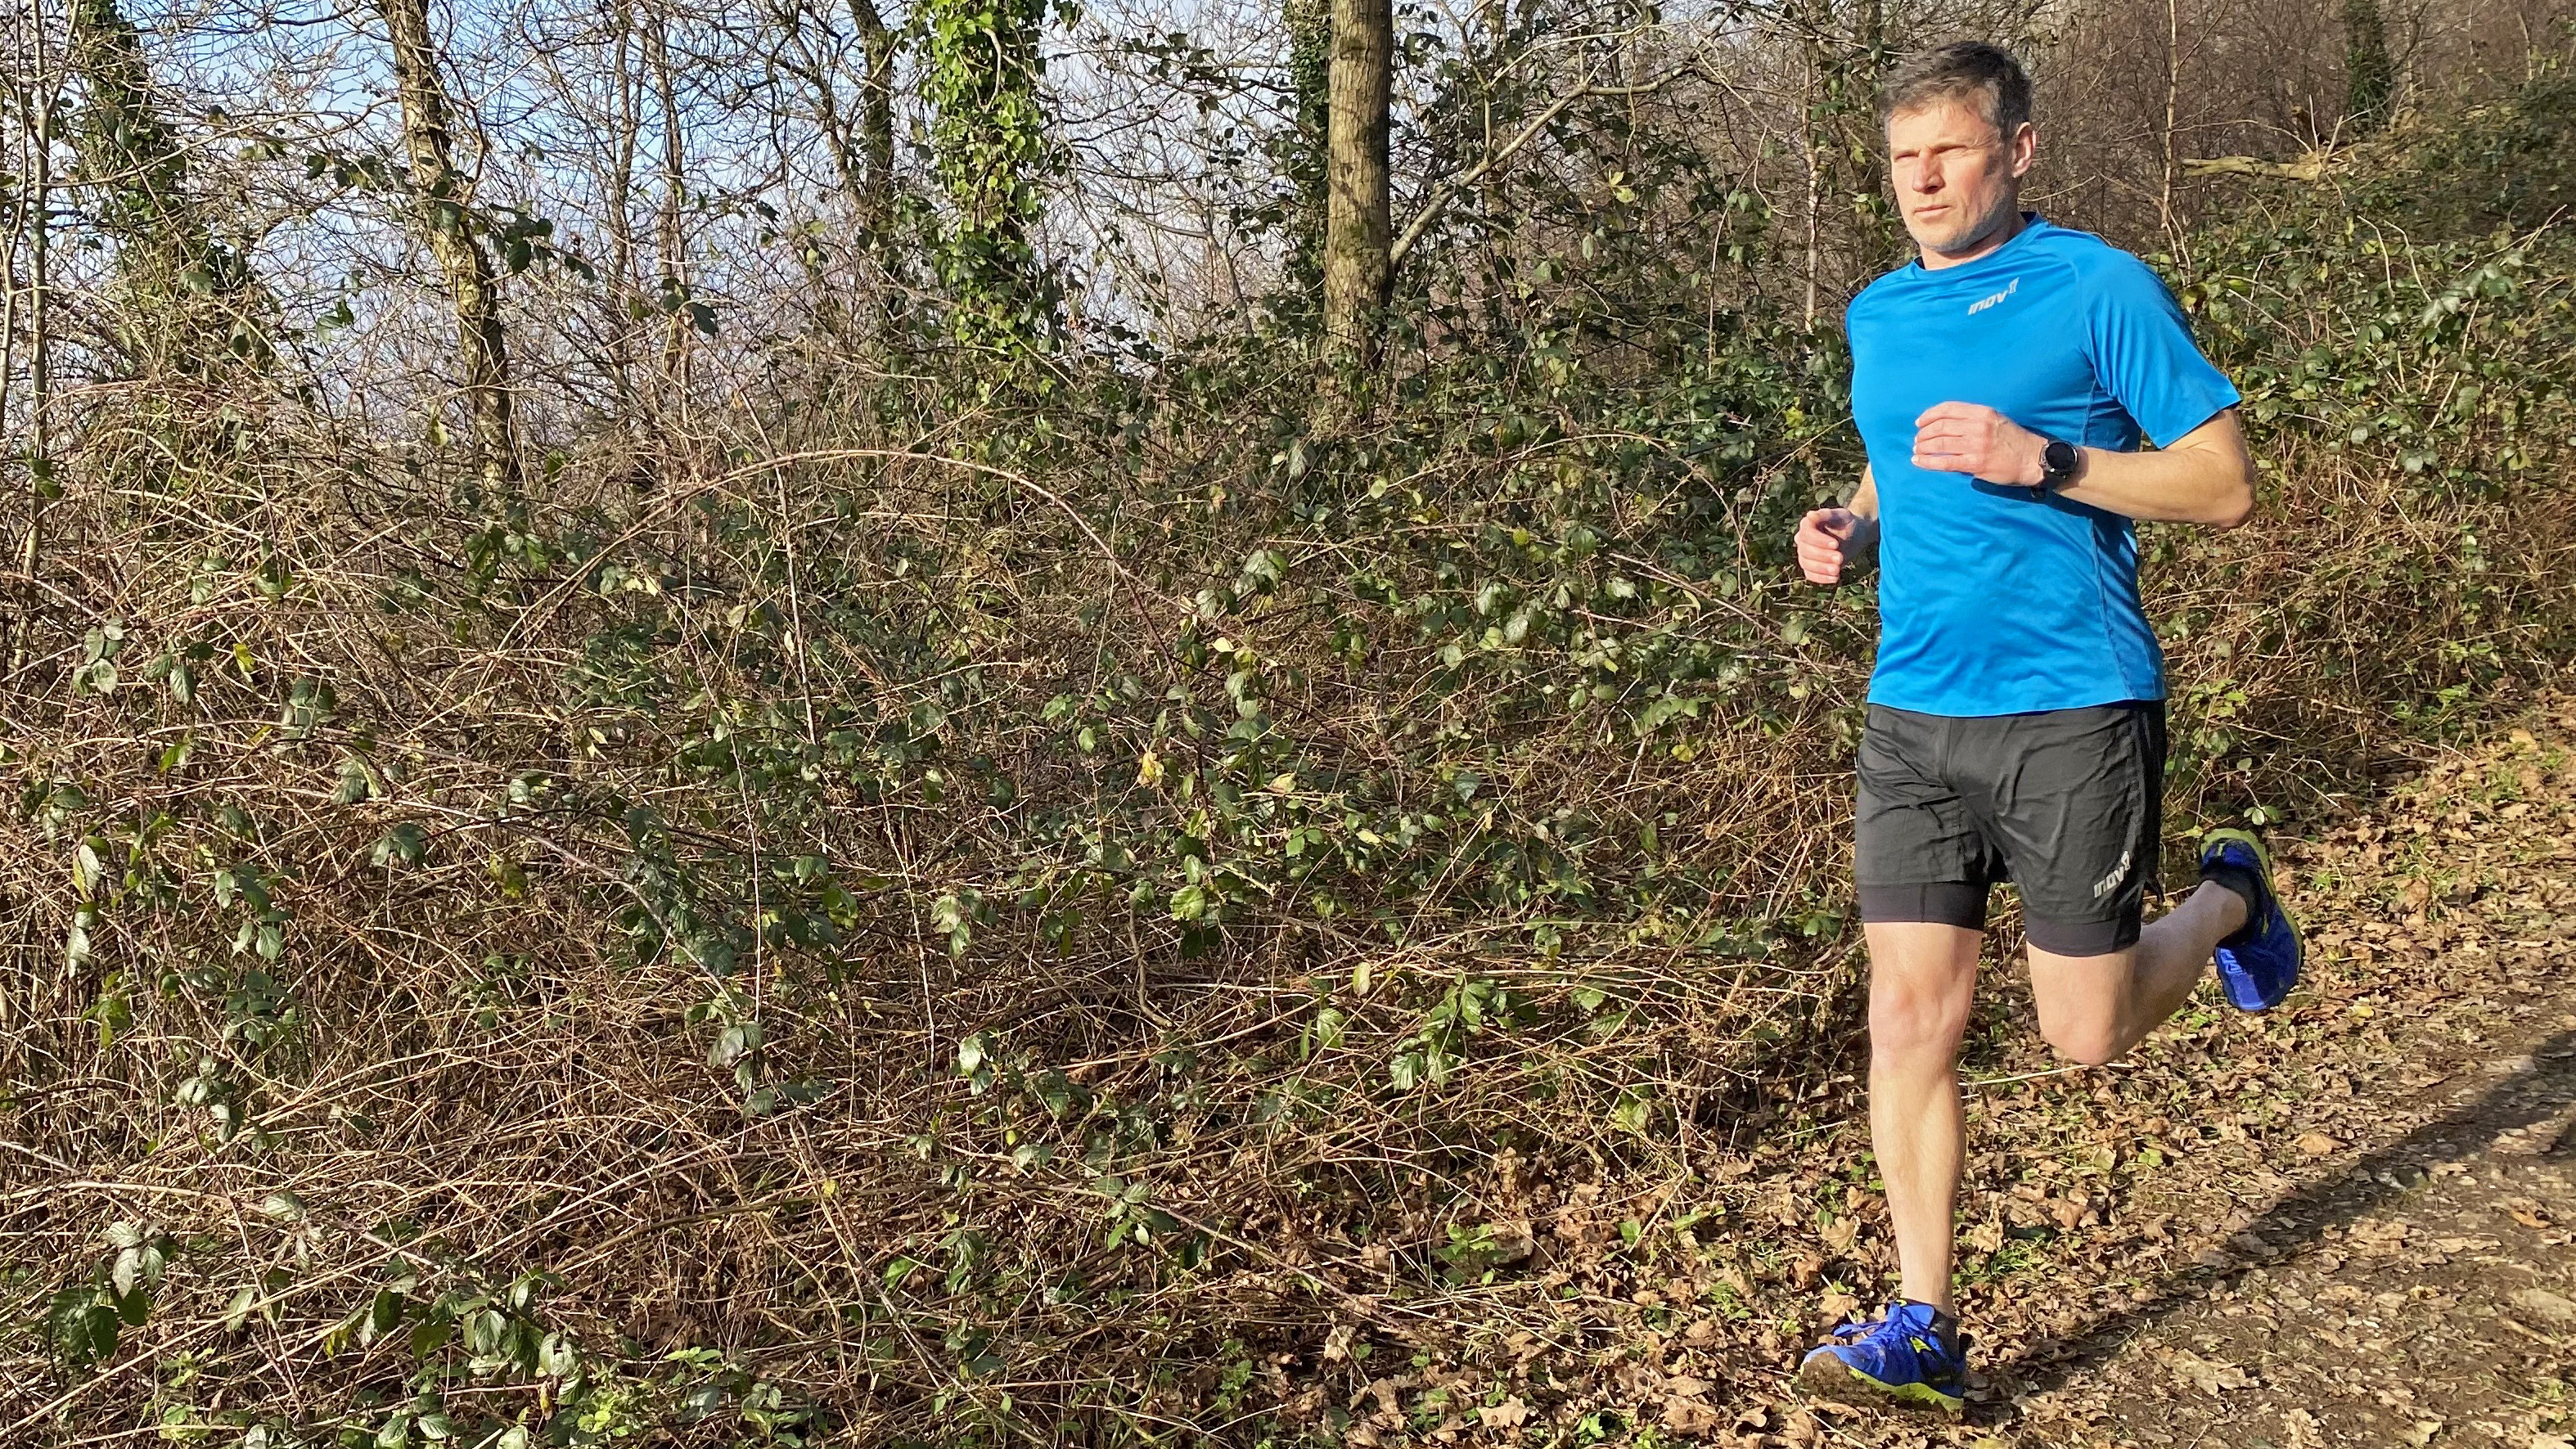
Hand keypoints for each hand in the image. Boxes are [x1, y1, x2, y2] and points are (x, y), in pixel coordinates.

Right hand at [1795, 506, 1875, 584]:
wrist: (1854, 535)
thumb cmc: (1847, 523)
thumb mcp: (1841, 515)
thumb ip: (1826, 514)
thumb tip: (1810, 515)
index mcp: (1807, 525)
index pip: (1806, 535)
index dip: (1819, 541)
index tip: (1836, 544)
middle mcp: (1802, 540)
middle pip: (1805, 551)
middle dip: (1822, 556)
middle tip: (1840, 558)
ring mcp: (1805, 554)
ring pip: (1806, 564)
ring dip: (1821, 569)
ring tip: (1837, 570)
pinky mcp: (1811, 566)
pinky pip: (1810, 575)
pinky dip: (1821, 578)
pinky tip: (1835, 578)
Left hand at [1913, 402, 2046, 485]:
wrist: (2031, 458)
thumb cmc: (2012, 439)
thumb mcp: (1995, 420)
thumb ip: (1972, 419)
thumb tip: (1943, 425)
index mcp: (1982, 412)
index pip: (1948, 409)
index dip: (1929, 415)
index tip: (1919, 423)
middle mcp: (1978, 426)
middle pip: (1940, 426)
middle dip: (1924, 433)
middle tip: (1918, 440)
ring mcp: (1977, 445)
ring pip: (1940, 443)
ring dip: (1923, 447)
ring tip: (1917, 451)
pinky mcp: (1976, 463)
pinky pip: (1945, 462)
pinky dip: (1928, 462)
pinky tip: (1918, 462)